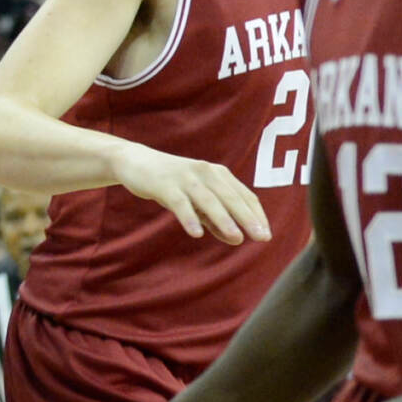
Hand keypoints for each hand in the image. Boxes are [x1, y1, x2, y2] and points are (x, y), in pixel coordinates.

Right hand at [117, 142, 269, 244]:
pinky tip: (196, 233)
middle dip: (247, 217)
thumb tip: (237, 239)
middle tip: (261, 237)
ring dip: (223, 218)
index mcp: (217, 173)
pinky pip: (180, 203)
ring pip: (208, 199)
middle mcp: (204, 172)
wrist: (135, 162)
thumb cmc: (173, 184)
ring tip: (236, 237)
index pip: (244, 195)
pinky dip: (189, 217)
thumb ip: (216, 219)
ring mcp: (184, 177)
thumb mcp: (197, 200)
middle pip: (230, 196)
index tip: (266, 235)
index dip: (257, 215)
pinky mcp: (164, 184)